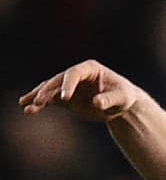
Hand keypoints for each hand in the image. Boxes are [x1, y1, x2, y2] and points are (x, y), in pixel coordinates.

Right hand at [19, 60, 141, 121]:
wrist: (121, 105)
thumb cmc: (124, 96)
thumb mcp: (122, 98)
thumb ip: (110, 99)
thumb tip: (97, 103)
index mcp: (90, 69)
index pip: (74, 73)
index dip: (68, 84)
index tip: (65, 98)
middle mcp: (76, 75)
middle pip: (58, 81)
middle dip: (48, 91)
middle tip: (39, 101)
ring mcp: (69, 86)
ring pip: (50, 89)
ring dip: (38, 97)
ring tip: (27, 105)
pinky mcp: (66, 99)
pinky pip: (50, 100)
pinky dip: (40, 105)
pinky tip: (28, 110)